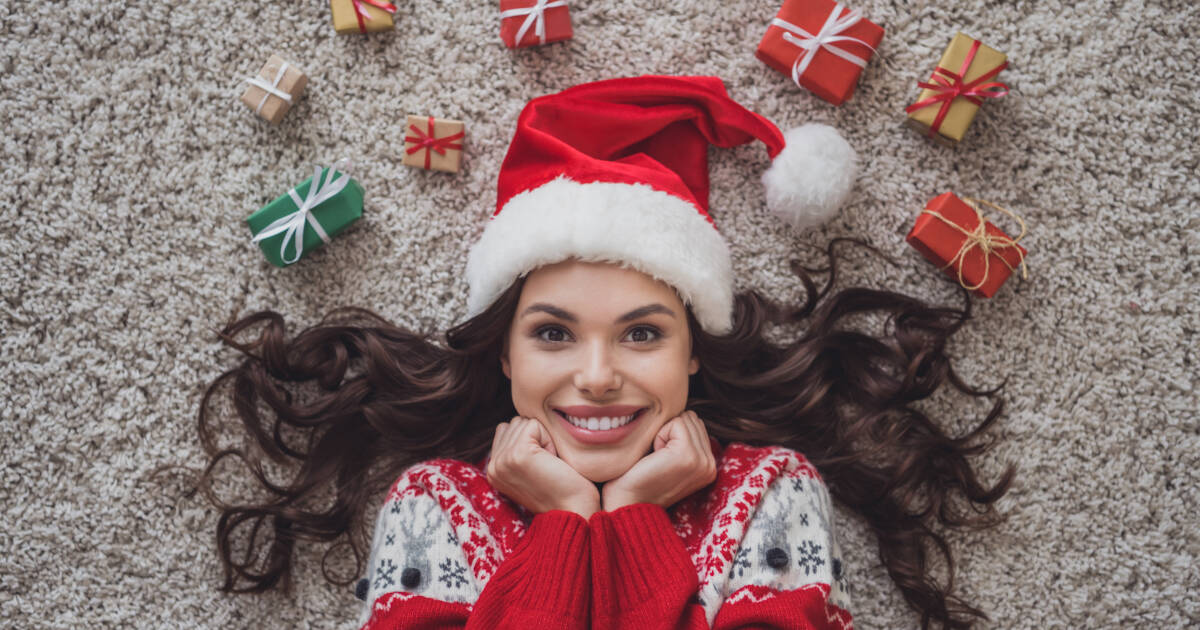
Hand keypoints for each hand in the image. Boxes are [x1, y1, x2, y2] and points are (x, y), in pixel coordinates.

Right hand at [486, 417, 600, 517]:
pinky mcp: (517, 454)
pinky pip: (534, 425)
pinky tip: (552, 461)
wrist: (574, 510)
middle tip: (547, 465)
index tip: (542, 467)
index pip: (507, 430)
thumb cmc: (562, 488)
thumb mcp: (531, 468)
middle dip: (537, 438)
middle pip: (515, 423)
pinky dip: (549, 439)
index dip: (531, 440)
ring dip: (543, 438)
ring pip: (524, 422)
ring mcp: (502, 461)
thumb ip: (518, 448)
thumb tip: (520, 421)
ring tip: (549, 464)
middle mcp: (493, 466)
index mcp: (494, 470)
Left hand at [601, 411, 716, 510]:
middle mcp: (711, 465)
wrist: (627, 502)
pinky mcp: (689, 456)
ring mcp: (702, 462)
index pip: (696, 424)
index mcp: (709, 466)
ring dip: (665, 433)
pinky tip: (655, 456)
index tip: (661, 459)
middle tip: (657, 459)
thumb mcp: (668, 457)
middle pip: (692, 419)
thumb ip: (683, 439)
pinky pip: (677, 423)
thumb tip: (684, 412)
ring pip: (685, 419)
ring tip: (657, 458)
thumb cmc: (639, 477)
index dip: (672, 434)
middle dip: (670, 431)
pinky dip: (660, 435)